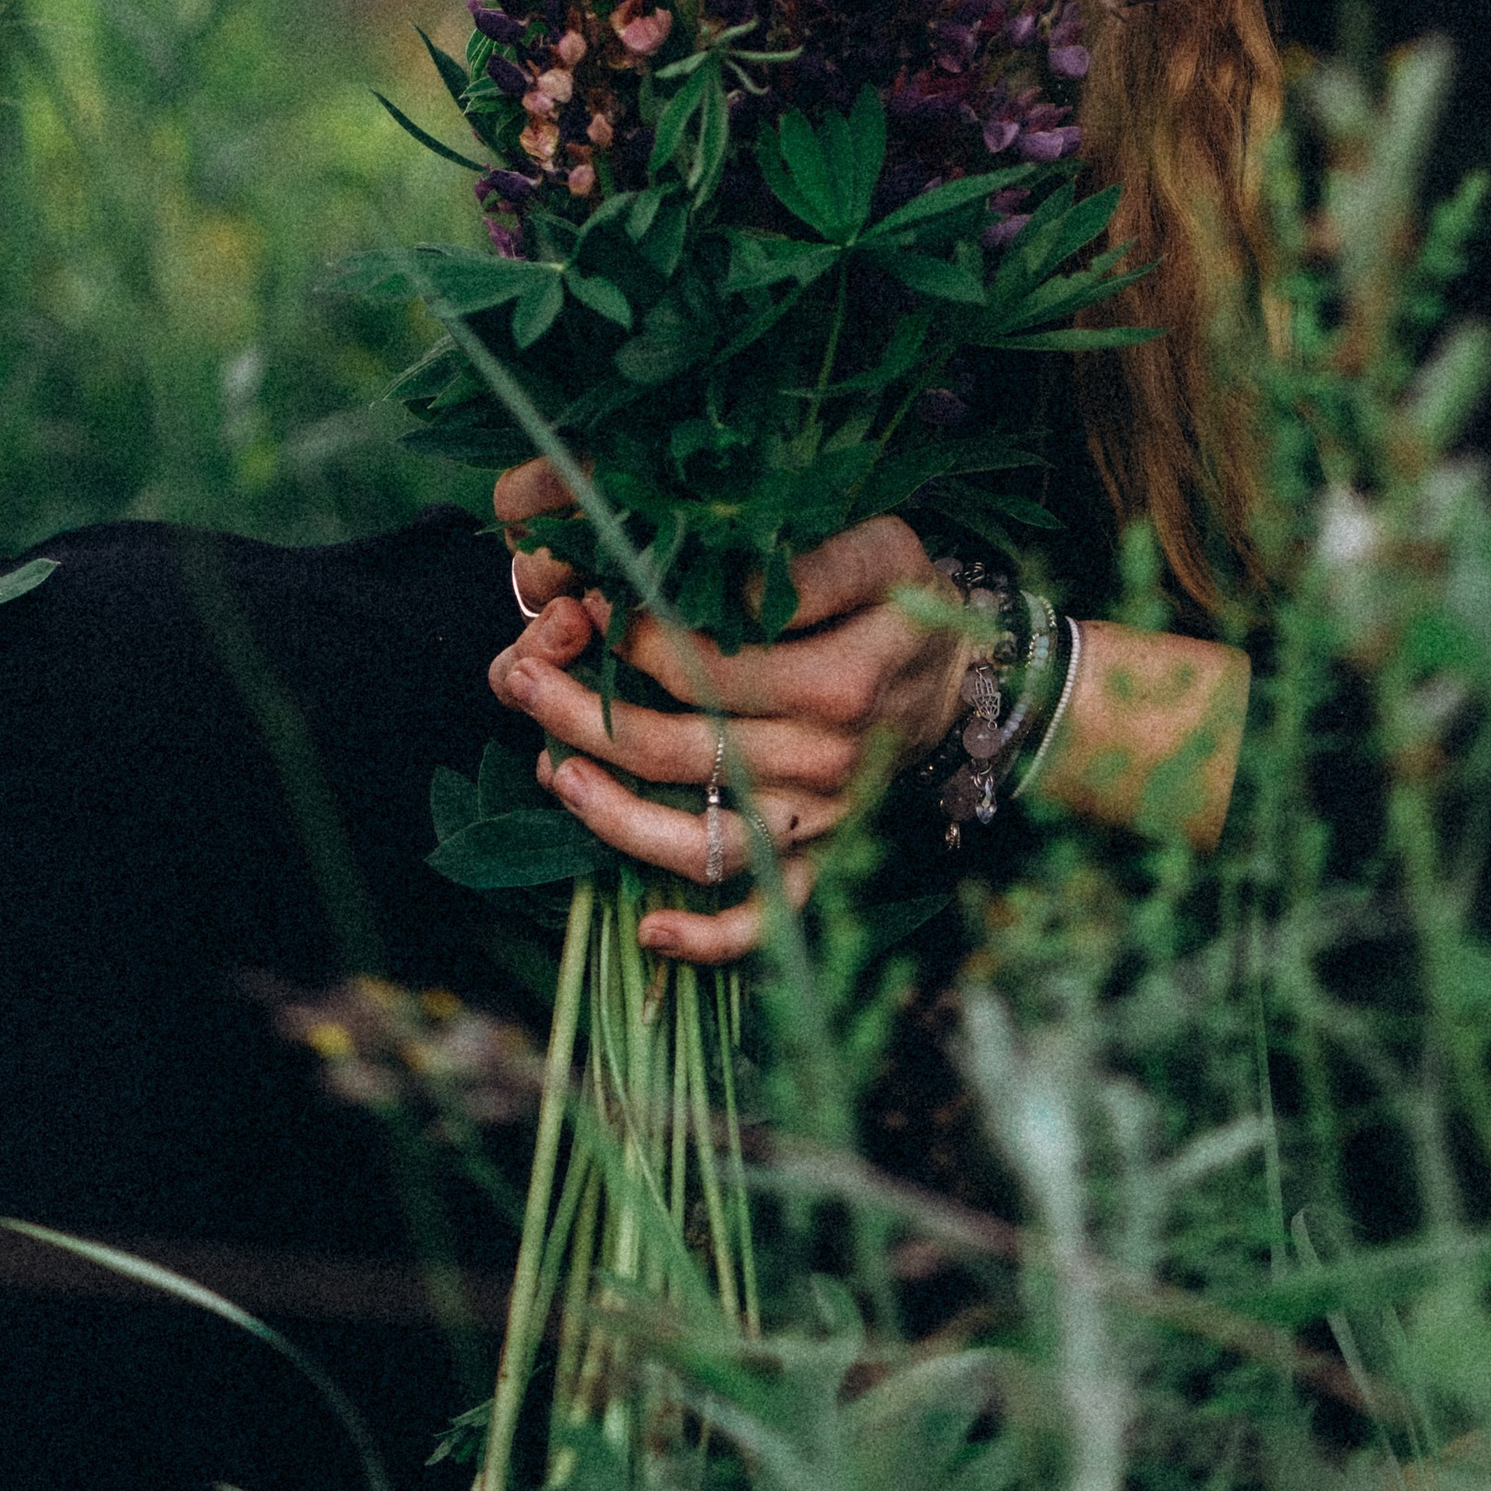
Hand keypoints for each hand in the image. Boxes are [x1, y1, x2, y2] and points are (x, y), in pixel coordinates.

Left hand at [488, 466, 969, 964]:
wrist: (968, 680)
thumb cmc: (907, 601)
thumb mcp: (881, 551)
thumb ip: (805, 565)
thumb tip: (715, 579)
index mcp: (838, 679)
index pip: (704, 666)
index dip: (628, 638)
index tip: (580, 605)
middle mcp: (825, 761)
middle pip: (681, 748)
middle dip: (586, 715)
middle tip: (521, 677)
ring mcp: (819, 822)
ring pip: (703, 844)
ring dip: (615, 818)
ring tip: (552, 772)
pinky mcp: (821, 861)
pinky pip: (765, 919)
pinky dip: (709, 939)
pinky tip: (647, 928)